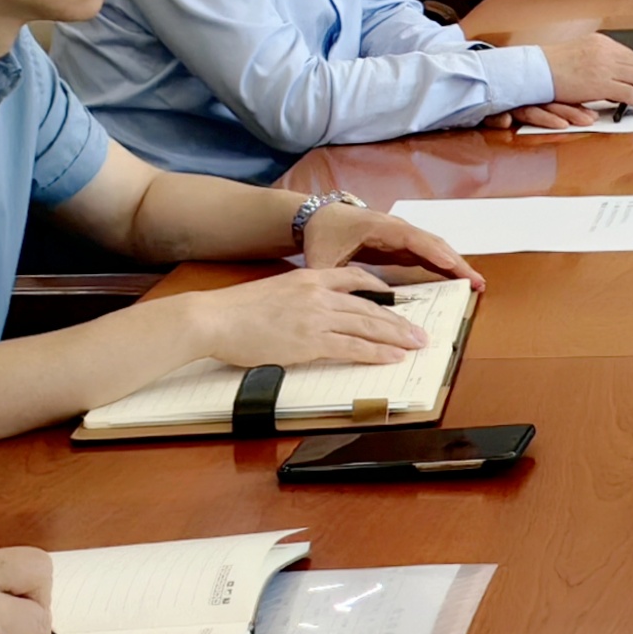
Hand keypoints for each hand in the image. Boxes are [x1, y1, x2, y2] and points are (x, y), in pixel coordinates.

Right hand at [183, 263, 428, 369]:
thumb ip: (297, 298)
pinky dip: (377, 352)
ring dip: (397, 336)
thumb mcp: (273, 291)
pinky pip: (353, 347)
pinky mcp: (311, 341)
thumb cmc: (234, 311)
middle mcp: (319, 293)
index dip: (380, 290)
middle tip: (418, 330)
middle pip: (370, 305)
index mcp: (309, 277)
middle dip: (398, 320)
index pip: (355, 278)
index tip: (396, 298)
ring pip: (368, 325)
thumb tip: (309, 312)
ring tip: (416, 344)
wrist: (214, 318)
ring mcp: (316, 316)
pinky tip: (392, 357)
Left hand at [307, 202, 477, 286]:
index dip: (437, 254)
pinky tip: (455, 281)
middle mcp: (397, 229)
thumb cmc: (322, 235)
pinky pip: (427, 255)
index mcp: (380, 227)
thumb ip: (334, 282)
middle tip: (477, 283)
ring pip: (434, 249)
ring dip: (454, 265)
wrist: (317, 218)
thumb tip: (347, 307)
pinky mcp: (401, 246)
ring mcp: (401, 237)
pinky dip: (443, 267)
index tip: (455, 266)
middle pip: (433, 244)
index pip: (415, 240)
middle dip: (456, 263)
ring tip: (474, 285)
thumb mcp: (322, 260)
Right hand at [543, 32, 632, 113]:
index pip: (630, 55)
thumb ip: (595, 62)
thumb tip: (610, 74)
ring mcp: (604, 65)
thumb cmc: (548, 67)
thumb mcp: (577, 56)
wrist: (534, 71)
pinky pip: (631, 93)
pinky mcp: (602, 83)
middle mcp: (605, 50)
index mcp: (600, 42)